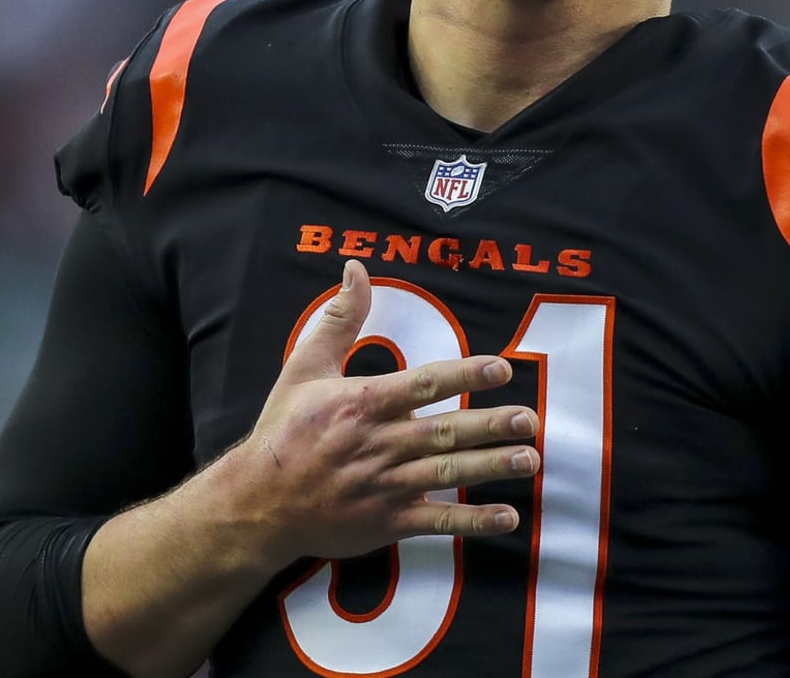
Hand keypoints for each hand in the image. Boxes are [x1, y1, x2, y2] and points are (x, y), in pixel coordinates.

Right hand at [233, 259, 538, 568]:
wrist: (259, 499)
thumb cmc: (285, 428)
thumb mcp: (304, 366)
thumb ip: (339, 318)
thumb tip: (356, 268)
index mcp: (362, 402)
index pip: (423, 384)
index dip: (465, 375)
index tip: (500, 368)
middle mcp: (379, 443)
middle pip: (444, 430)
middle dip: (490, 425)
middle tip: (529, 418)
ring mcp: (385, 486)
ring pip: (447, 473)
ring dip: (490, 467)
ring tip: (529, 458)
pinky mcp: (387, 522)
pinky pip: (437, 522)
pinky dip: (472, 522)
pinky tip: (507, 517)